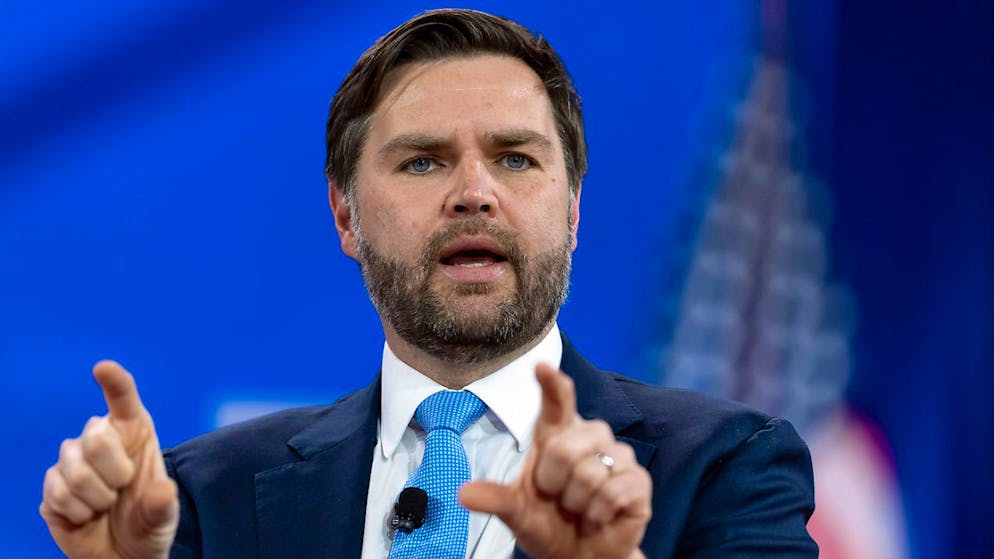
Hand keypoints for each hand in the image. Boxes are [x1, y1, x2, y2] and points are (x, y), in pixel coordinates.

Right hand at [39, 361, 178, 558]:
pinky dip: (77, 513)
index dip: (114, 382)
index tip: (103, 368)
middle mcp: (100, 439)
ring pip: (76, 471)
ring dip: (96, 499)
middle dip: (114, 473)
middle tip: (123, 489)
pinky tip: (86, 515)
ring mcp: (72, 460)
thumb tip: (163, 491)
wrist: (121, 553)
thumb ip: (163, 505)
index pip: (124, 400)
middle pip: (95, 438)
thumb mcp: (164, 517)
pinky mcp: (52, 484)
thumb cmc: (147, 523)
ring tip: (106, 506)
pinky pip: (58, 494)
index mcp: (134, 433)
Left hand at [460, 364, 651, 558]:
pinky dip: (598, 513)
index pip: (556, 401)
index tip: (542, 366)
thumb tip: (463, 494)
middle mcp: (589, 437)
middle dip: (554, 483)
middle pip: (565, 448)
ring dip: (577, 503)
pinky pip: (613, 492)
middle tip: (558, 498)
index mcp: (557, 434)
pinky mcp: (638, 481)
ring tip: (579, 509)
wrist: (581, 556)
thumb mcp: (516, 513)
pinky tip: (598, 517)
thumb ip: (495, 499)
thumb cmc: (548, 524)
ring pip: (590, 473)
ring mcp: (618, 456)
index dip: (552, 383)